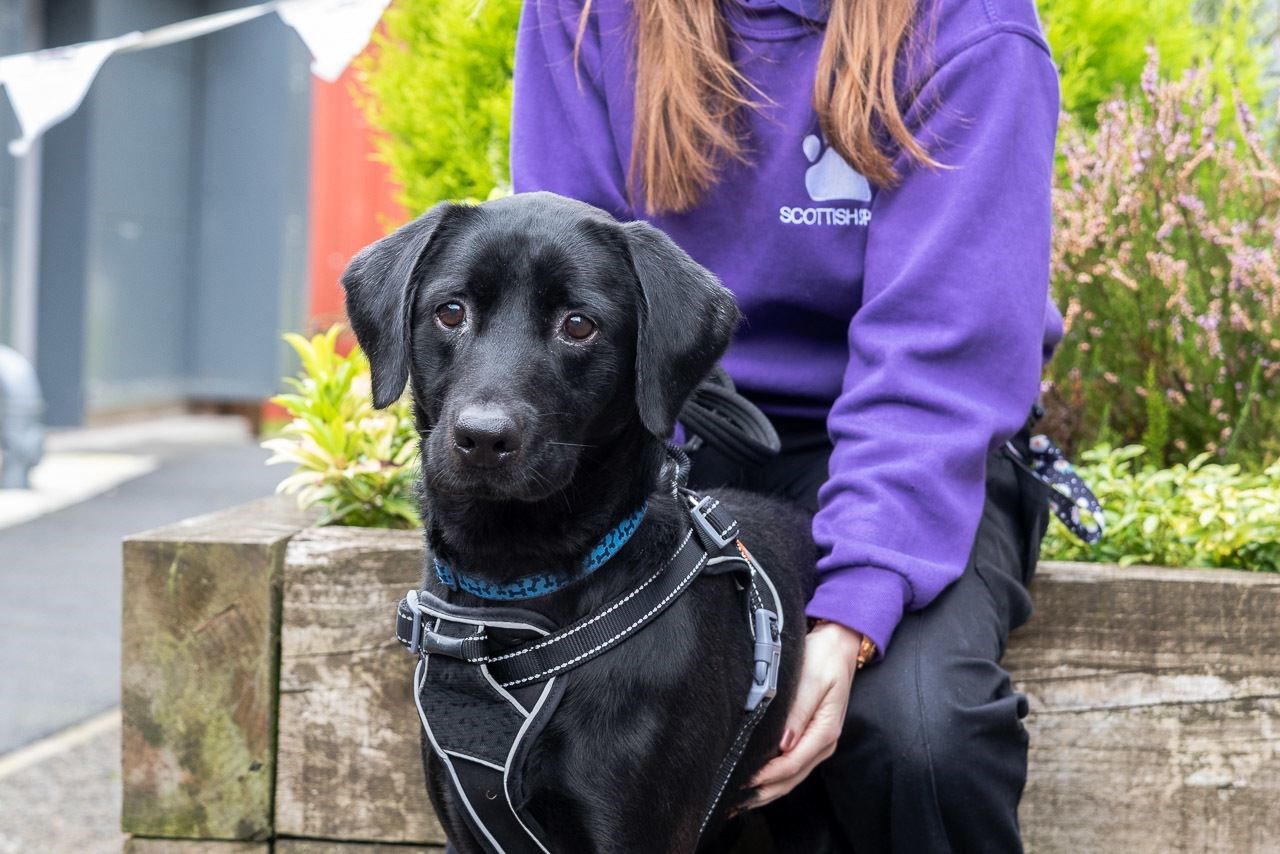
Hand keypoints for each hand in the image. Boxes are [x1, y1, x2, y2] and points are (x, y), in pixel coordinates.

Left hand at [746, 620, 862, 807]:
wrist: (840, 645)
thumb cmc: (825, 658)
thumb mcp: (812, 679)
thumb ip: (798, 711)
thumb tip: (783, 743)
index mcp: (824, 731)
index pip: (792, 763)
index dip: (767, 775)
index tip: (743, 780)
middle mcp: (823, 743)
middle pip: (791, 779)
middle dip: (763, 792)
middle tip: (733, 803)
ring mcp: (818, 744)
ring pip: (791, 778)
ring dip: (766, 790)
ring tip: (739, 800)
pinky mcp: (811, 739)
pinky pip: (792, 767)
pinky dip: (774, 779)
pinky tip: (757, 783)